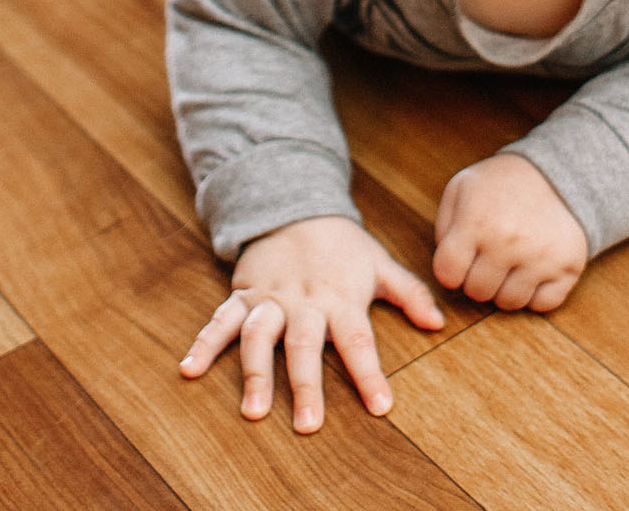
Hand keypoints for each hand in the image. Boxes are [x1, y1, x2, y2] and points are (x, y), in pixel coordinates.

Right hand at [179, 215, 445, 431]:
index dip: (369, 374)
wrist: (296, 205)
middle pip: (305, 346)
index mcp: (341, 297)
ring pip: (260, 336)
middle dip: (306, 386)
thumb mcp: (380, 263)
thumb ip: (410, 294)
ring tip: (252, 411)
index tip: (380, 406)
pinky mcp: (243, 294)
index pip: (358, 340)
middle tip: (308, 424)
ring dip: (255, 373)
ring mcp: (270, 298)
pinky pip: (221, 320)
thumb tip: (439, 323)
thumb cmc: (342, 245)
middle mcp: (304, 301)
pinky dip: (204, 343)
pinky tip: (190, 369)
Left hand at [433, 153, 588, 311]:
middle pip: (478, 292)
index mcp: (477, 223)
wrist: (555, 173)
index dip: (450, 270)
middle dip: (478, 279)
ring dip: (506, 288)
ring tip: (510, 263)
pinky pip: (542, 304)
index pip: (448, 275)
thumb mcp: (462, 188)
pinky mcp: (568, 267)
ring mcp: (541, 257)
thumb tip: (446, 269)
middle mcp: (509, 242)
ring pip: (510, 303)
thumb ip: (443, 228)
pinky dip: (535, 294)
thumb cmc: (501, 185)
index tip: (461, 259)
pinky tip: (533, 270)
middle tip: (488, 258)